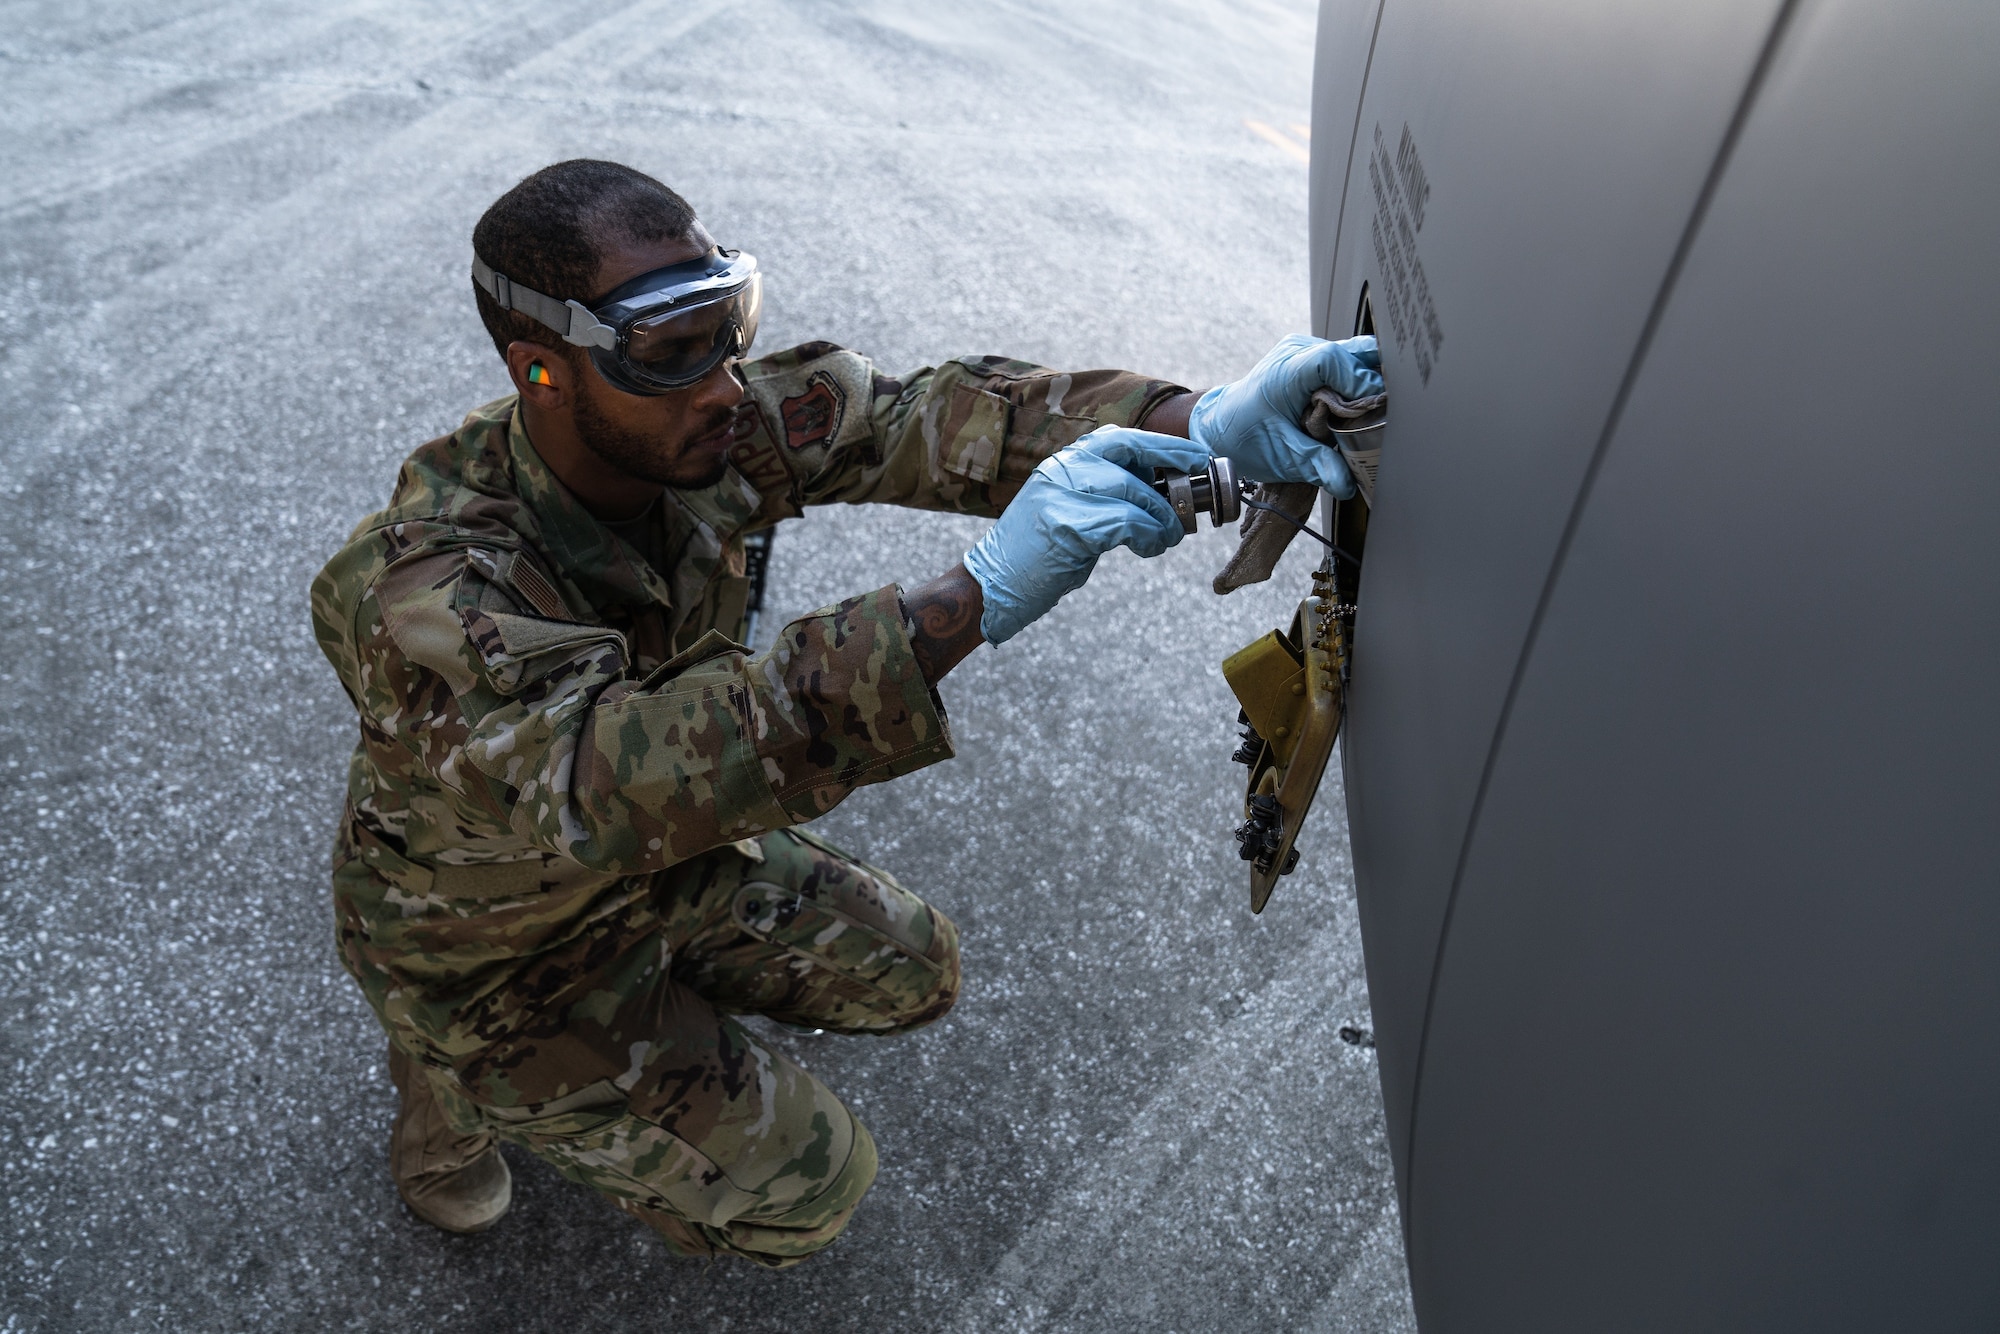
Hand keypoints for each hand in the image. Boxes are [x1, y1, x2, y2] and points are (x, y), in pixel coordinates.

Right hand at [963, 426, 1197, 644]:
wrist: (991, 586)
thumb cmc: (1035, 555)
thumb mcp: (1066, 511)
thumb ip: (1103, 495)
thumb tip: (1159, 493)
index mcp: (1062, 463)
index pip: (1120, 438)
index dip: (1163, 444)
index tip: (1194, 455)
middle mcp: (1062, 469)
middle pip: (1132, 453)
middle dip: (1172, 469)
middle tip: (1193, 497)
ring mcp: (1062, 495)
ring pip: (1135, 492)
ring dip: (1162, 518)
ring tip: (1168, 537)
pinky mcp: (1068, 526)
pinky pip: (1127, 524)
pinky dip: (1149, 537)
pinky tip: (1150, 548)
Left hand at [1188, 334, 1382, 495]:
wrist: (1223, 427)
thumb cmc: (1246, 438)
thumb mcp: (1284, 457)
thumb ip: (1318, 466)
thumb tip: (1347, 483)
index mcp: (1285, 373)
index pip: (1332, 361)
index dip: (1359, 380)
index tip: (1373, 407)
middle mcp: (1296, 353)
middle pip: (1351, 353)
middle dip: (1369, 382)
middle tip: (1374, 414)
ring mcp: (1304, 350)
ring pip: (1354, 354)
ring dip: (1364, 381)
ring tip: (1362, 412)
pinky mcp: (1312, 356)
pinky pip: (1346, 360)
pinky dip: (1356, 381)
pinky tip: (1354, 404)